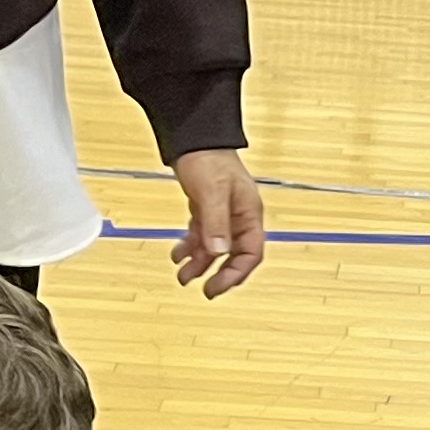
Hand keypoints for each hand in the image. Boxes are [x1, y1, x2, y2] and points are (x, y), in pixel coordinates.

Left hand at [170, 148, 265, 297]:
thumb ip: (216, 222)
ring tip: (183, 276)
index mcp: (248, 214)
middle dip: (219, 274)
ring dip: (200, 264)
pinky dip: (190, 247)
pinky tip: (178, 254)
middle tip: (205, 291)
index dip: (236, 274)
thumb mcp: (213, 191)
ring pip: (215, 249)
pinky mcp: (207, 210)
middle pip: (234, 256)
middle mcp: (238, 218)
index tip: (217, 287)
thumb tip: (219, 252)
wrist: (194, 138)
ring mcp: (222, 214)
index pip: (251, 254)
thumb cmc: (209, 158)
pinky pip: (201, 236)